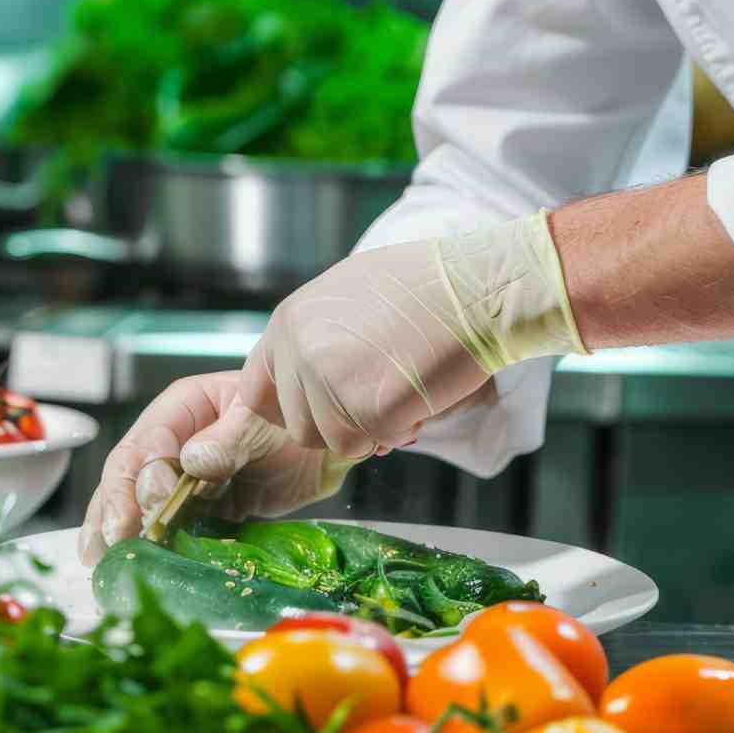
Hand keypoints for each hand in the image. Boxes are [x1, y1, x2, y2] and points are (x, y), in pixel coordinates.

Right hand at [77, 369, 351, 565]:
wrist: (328, 446)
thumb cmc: (294, 415)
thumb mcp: (262, 418)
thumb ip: (229, 439)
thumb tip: (190, 462)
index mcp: (183, 409)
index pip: (146, 444)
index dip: (140, 477)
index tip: (149, 508)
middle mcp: (174, 442)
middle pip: (129, 474)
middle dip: (115, 507)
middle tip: (114, 542)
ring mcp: (184, 478)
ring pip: (137, 503)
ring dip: (115, 530)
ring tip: (99, 560)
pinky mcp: (202, 508)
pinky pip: (169, 526)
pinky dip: (152, 545)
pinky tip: (135, 566)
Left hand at [226, 208, 586, 458]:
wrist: (475, 290)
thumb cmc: (425, 287)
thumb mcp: (346, 295)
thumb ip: (316, 335)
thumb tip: (304, 374)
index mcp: (289, 320)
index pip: (258, 390)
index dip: (292, 407)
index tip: (325, 407)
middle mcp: (297, 351)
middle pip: (295, 425)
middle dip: (335, 424)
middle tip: (378, 401)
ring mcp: (327, 381)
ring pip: (330, 442)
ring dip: (365, 431)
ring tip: (401, 393)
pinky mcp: (363, 410)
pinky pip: (366, 445)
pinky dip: (392, 433)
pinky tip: (415, 400)